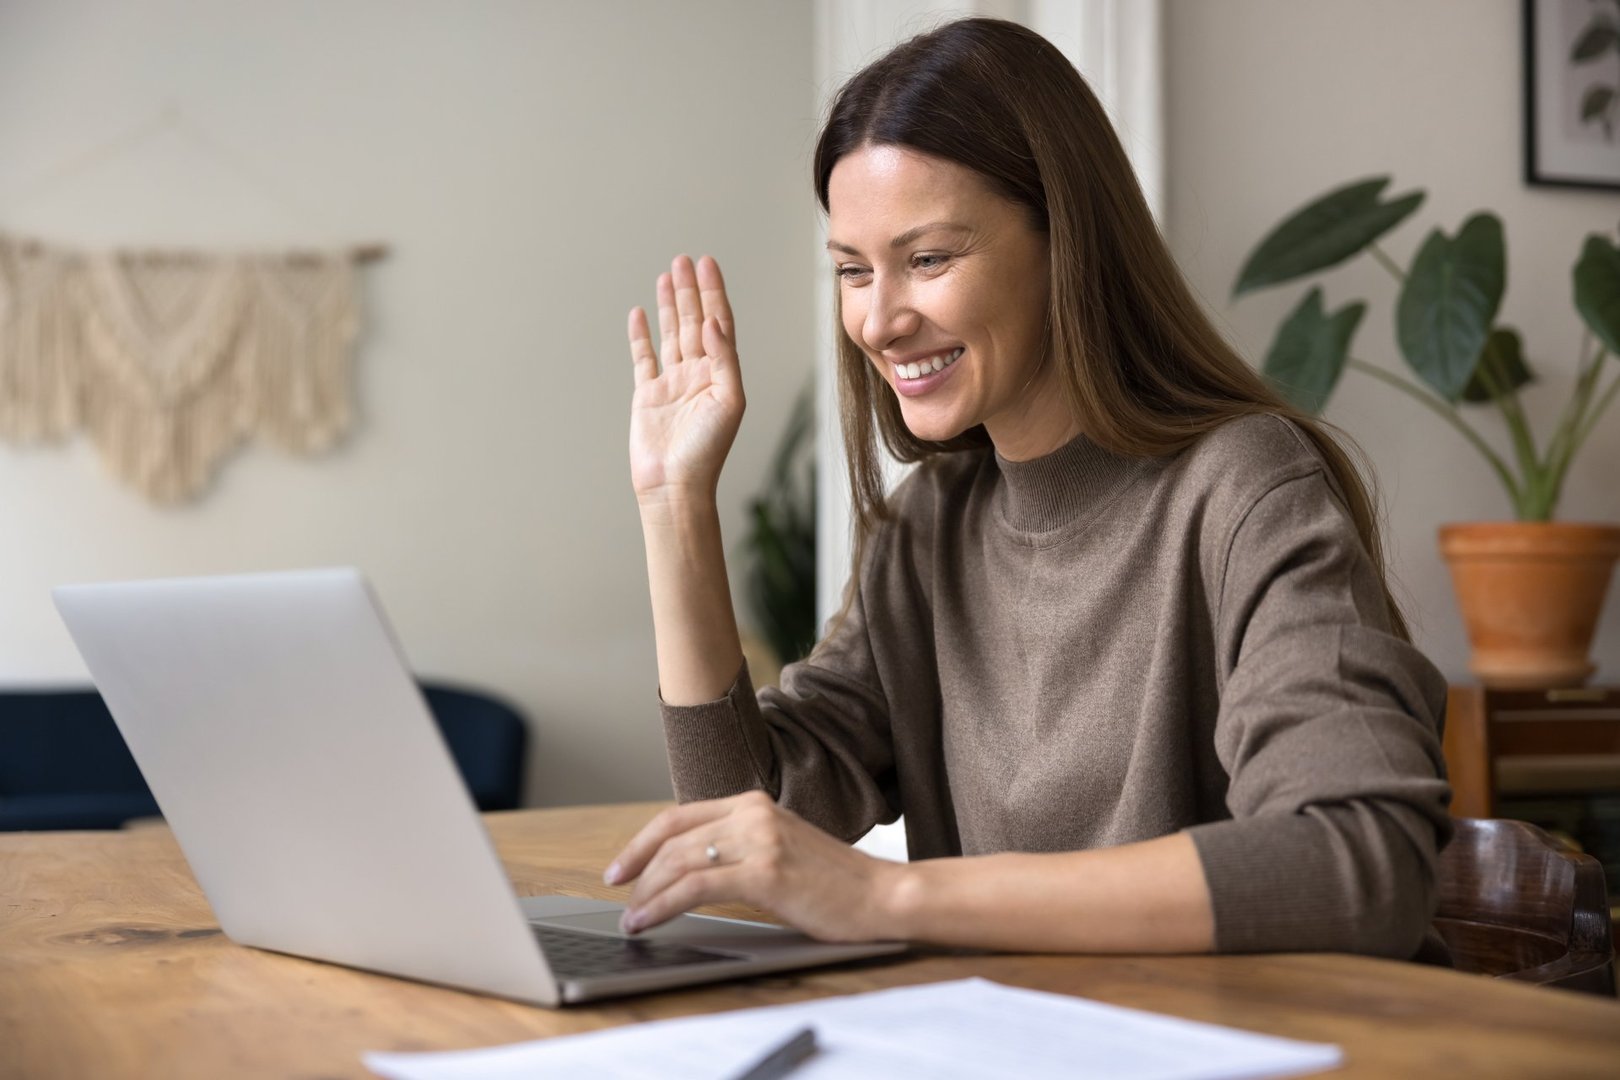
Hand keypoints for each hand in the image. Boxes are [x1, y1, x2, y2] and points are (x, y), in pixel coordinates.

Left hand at [603, 791, 906, 942]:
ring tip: (632, 919)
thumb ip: (741, 846)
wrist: (883, 895)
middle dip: (637, 870)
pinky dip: (662, 905)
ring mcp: (760, 839)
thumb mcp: (782, 848)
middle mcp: (753, 813)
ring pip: (678, 861)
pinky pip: (695, 886)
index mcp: (754, 803)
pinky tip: (648, 920)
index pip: (679, 816)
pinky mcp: (765, 871)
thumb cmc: (837, 882)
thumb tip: (690, 869)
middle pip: (672, 837)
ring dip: (646, 893)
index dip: (642, 842)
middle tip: (619, 898)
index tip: (621, 868)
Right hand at [626, 254, 744, 504]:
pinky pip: (643, 358)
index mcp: (721, 374)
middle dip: (691, 291)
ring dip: (671, 305)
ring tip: (667, 275)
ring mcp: (672, 384)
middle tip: (685, 259)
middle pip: (695, 322)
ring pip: (672, 334)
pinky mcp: (647, 395)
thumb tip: (714, 323)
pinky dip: (642, 336)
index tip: (707, 264)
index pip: (719, 324)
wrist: (674, 485)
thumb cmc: (707, 451)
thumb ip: (723, 359)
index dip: (714, 293)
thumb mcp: (728, 401)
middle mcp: (698, 375)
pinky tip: (640, 314)